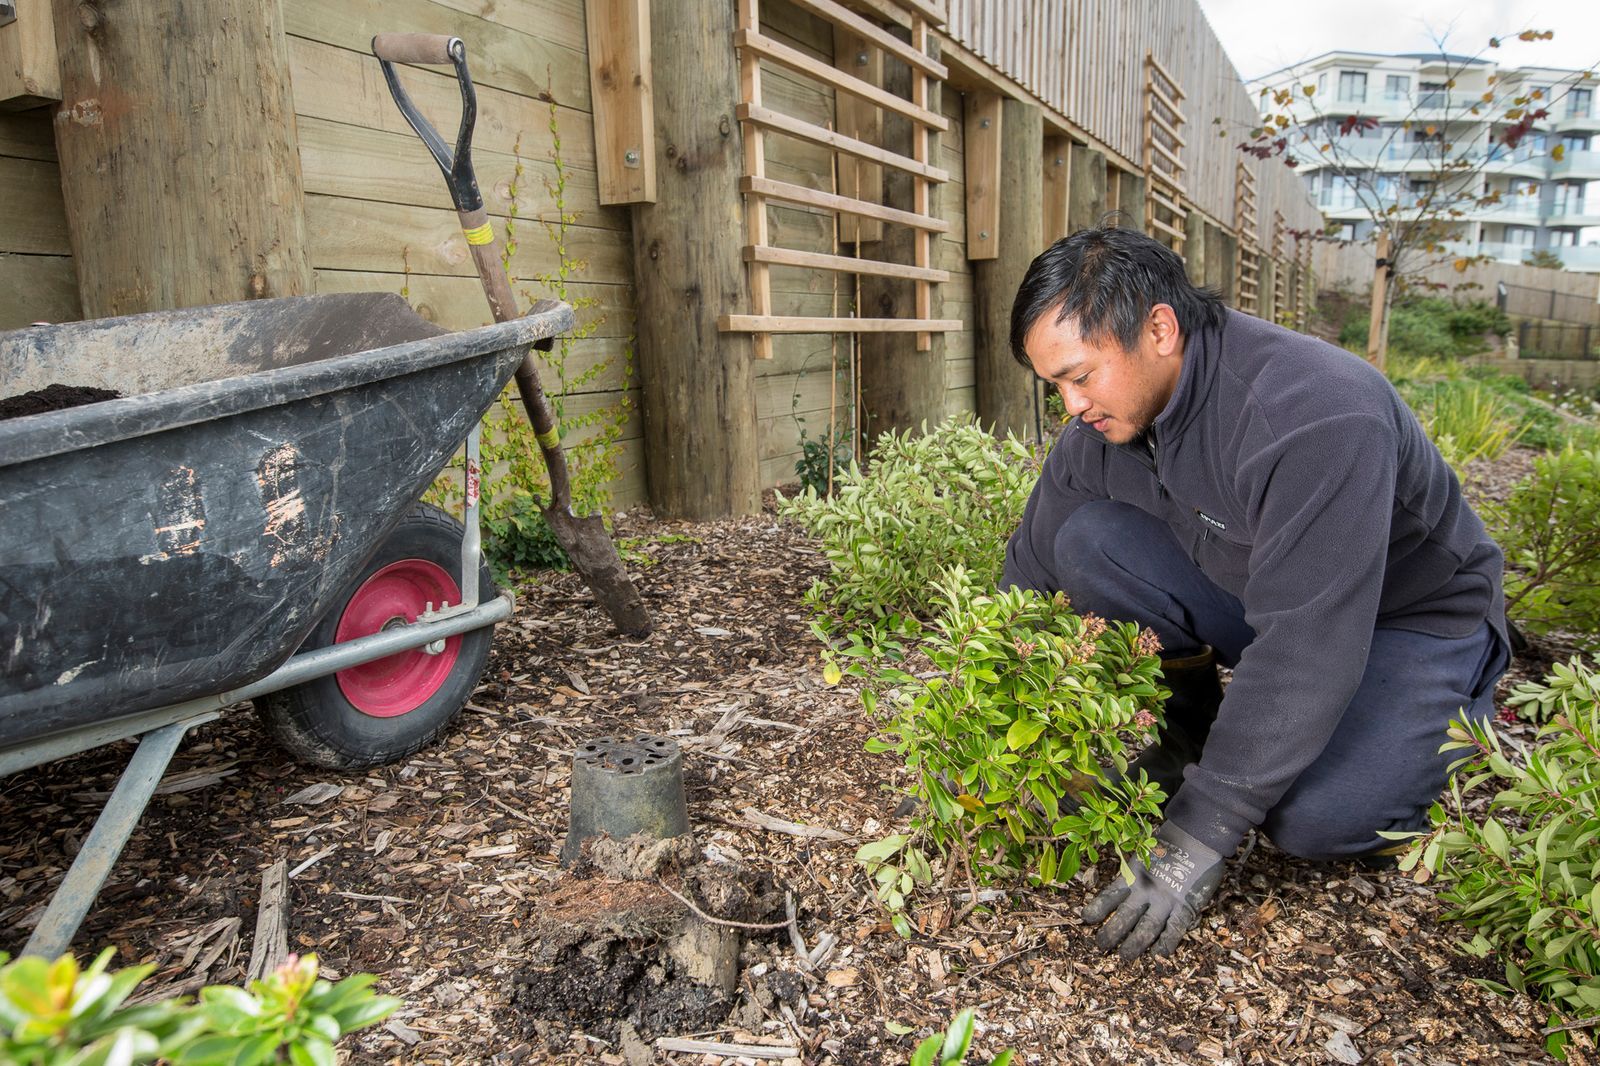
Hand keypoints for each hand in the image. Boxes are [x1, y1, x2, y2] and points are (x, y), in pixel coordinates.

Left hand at [1080, 821, 1224, 959]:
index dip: (1097, 908)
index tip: (1084, 918)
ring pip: (1146, 928)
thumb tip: (1122, 882)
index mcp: (1133, 875)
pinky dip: (1166, 944)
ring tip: (1124, 957)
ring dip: (1134, 944)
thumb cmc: (1168, 842)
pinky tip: (1157, 955)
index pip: (1110, 895)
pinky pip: (1174, 929)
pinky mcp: (1185, 905)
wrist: (1196, 835)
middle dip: (1112, 932)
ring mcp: (1165, 900)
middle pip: (1124, 917)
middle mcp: (1145, 890)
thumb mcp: (1143, 852)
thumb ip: (1133, 868)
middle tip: (1100, 946)